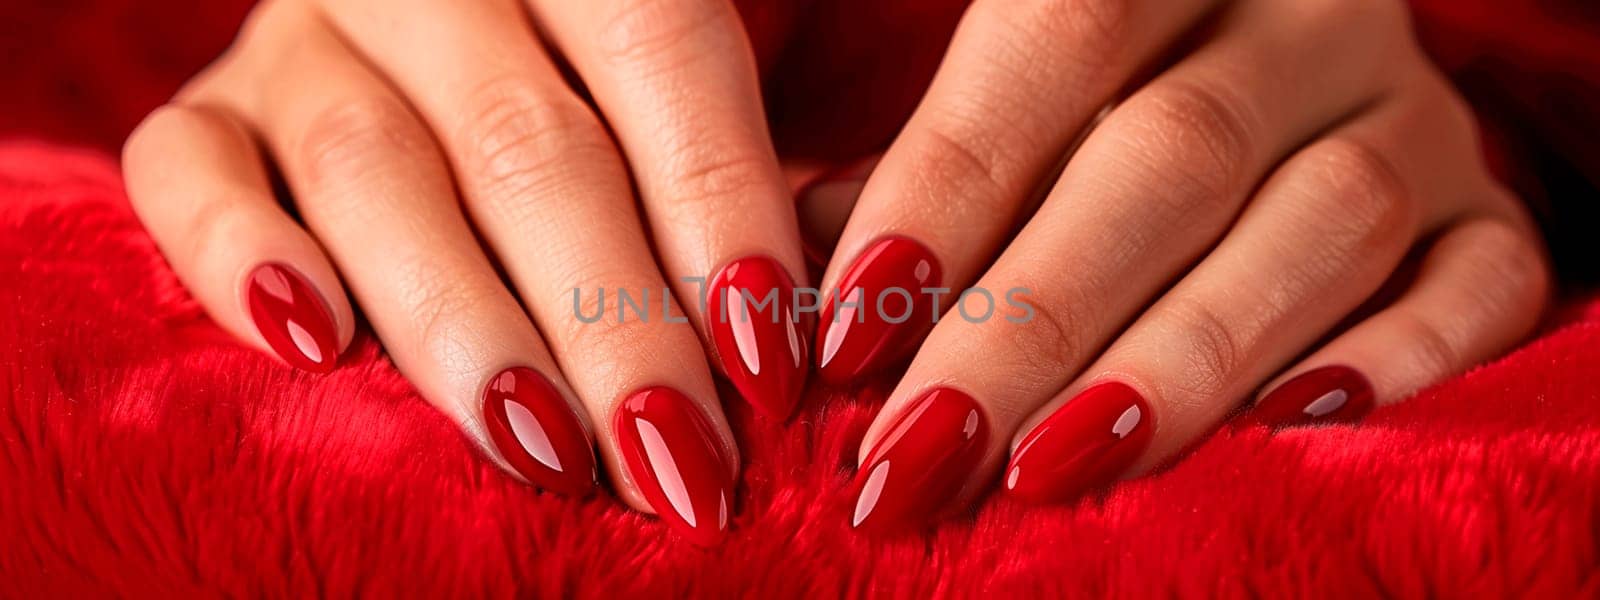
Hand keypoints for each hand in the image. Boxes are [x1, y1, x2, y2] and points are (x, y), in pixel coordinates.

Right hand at [122, 0, 812, 545]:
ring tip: (544, 449)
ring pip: (369, 171)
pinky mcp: (208, 111)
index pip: (658, 45)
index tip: (771, 360)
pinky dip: (237, 258)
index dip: (718, 203)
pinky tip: (312, 347)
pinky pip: (183, 173)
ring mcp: (303, 39)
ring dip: (462, 327)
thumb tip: (852, 296)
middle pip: (522, 143)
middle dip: (609, 317)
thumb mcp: (744, 67)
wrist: (466, 38)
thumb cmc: (636, 83)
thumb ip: (770, 157)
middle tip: (677, 455)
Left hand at [810, 0, 1551, 530]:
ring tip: (1059, 468)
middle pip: (1172, 154)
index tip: (845, 328)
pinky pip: (1481, 284)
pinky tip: (1288, 433)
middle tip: (920, 448)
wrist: (1287, 67)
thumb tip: (796, 299)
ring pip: (1320, 223)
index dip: (948, 187)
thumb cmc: (1094, 102)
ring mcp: (1406, 108)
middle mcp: (1301, 14)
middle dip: (1034, 316)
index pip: (1053, 40)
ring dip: (1183, 359)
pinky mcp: (1488, 206)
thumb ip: (913, 175)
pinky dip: (1394, 365)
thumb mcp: (1001, 100)